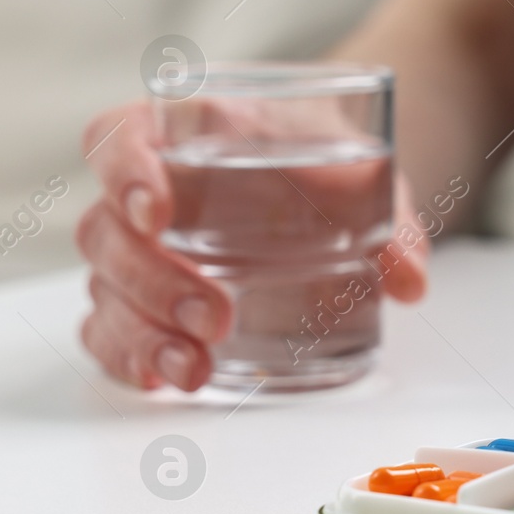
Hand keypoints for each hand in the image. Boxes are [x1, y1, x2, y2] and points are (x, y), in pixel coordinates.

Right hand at [75, 101, 427, 390]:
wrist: (329, 188)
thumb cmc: (326, 166)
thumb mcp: (364, 174)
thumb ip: (389, 218)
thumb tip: (409, 279)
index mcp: (183, 134)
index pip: (117, 137)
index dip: (123, 171)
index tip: (156, 212)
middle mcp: (145, 192)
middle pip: (106, 230)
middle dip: (152, 281)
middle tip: (214, 317)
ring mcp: (137, 251)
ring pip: (104, 289)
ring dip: (141, 333)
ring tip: (196, 370)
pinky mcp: (142, 302)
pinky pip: (108, 331)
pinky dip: (130, 358)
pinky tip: (169, 379)